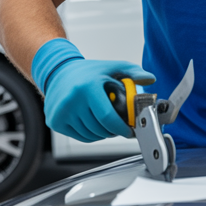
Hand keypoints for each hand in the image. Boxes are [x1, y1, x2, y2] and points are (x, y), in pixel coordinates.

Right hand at [31, 38, 155, 142]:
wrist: (58, 72)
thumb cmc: (87, 72)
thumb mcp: (111, 68)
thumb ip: (133, 72)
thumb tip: (150, 79)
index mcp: (88, 87)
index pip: (108, 118)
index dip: (121, 128)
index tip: (130, 131)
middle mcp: (72, 100)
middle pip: (100, 129)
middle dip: (114, 131)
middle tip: (119, 125)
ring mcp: (61, 112)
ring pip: (91, 135)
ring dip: (102, 133)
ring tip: (105, 121)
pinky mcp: (55, 121)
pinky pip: (80, 137)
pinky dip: (90, 134)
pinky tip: (93, 122)